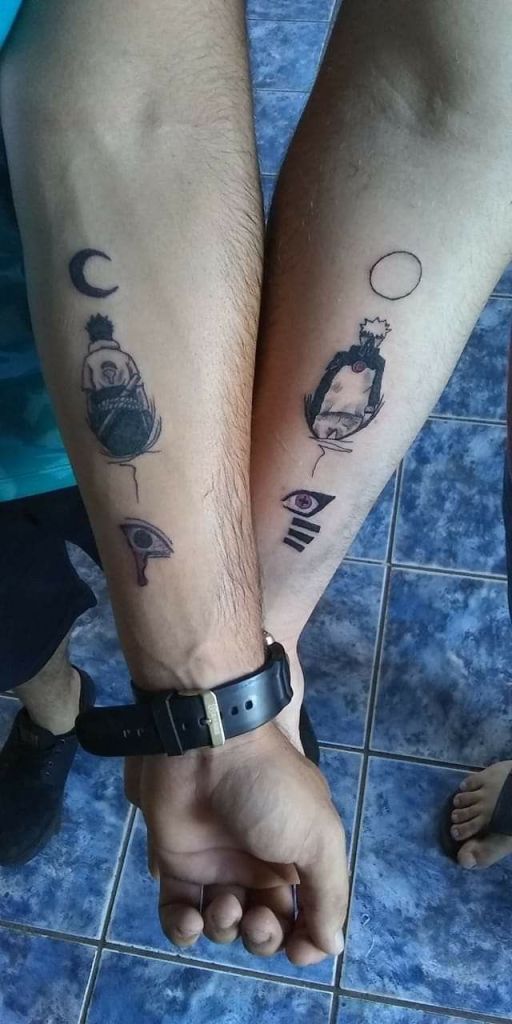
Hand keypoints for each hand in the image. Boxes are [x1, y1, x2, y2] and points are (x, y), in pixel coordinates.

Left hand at [126, 721, 347, 965]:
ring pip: (224, 925)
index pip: (306, 915)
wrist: (207, 748)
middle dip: (264, 936)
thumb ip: (330, 895)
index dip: (304, 939)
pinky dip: (184, 929)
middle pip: (265, 927)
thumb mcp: (319, 837)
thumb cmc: (270, 790)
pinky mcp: (178, 865)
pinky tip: (191, 919)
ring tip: (225, 902)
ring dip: (226, 928)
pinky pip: (178, 915)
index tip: (298, 948)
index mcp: (298, 857)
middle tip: (258, 918)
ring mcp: (217, 866)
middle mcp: (259, 865)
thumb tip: (332, 947)